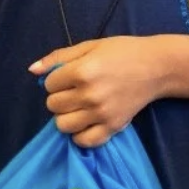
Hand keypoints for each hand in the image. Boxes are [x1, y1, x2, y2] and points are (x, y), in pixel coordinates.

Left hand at [31, 37, 162, 147]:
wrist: (157, 67)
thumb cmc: (122, 52)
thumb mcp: (90, 46)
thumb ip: (59, 57)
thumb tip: (32, 70)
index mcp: (82, 71)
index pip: (49, 85)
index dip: (56, 80)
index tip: (69, 76)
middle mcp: (90, 95)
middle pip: (53, 106)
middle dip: (59, 98)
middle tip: (74, 92)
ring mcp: (101, 114)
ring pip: (63, 126)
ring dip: (66, 117)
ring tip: (78, 108)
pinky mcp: (112, 127)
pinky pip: (84, 141)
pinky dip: (80, 135)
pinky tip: (85, 123)